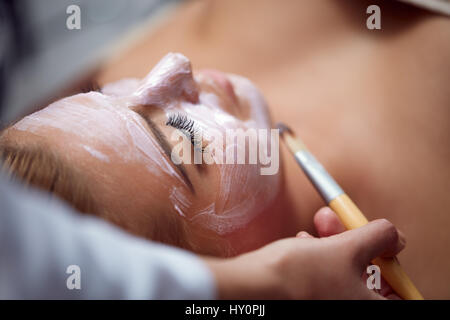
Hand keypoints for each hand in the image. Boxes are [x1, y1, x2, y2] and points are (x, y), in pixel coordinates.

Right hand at [205, 209, 404, 298]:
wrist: (255, 284)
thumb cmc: (299, 274)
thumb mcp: (347, 248)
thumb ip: (378, 238)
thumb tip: (394, 235)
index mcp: (364, 308)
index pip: (398, 297)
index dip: (394, 271)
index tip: (386, 252)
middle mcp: (347, 309)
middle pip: (368, 278)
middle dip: (357, 244)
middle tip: (348, 225)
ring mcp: (326, 303)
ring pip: (343, 272)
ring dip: (334, 242)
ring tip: (320, 223)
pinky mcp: (308, 297)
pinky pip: (324, 276)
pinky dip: (318, 255)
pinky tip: (304, 239)